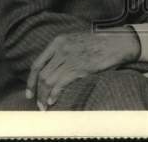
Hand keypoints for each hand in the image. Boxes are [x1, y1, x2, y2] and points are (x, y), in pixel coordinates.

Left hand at [26, 28, 140, 107]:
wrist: (117, 42)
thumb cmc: (98, 43)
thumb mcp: (75, 41)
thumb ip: (62, 51)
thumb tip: (51, 70)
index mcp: (58, 41)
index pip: (37, 63)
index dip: (31, 80)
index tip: (30, 93)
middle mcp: (61, 49)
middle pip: (41, 74)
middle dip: (37, 92)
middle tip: (38, 104)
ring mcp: (69, 58)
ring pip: (48, 80)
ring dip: (44, 96)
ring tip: (44, 106)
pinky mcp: (79, 68)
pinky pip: (60, 83)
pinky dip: (54, 94)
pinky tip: (53, 101)